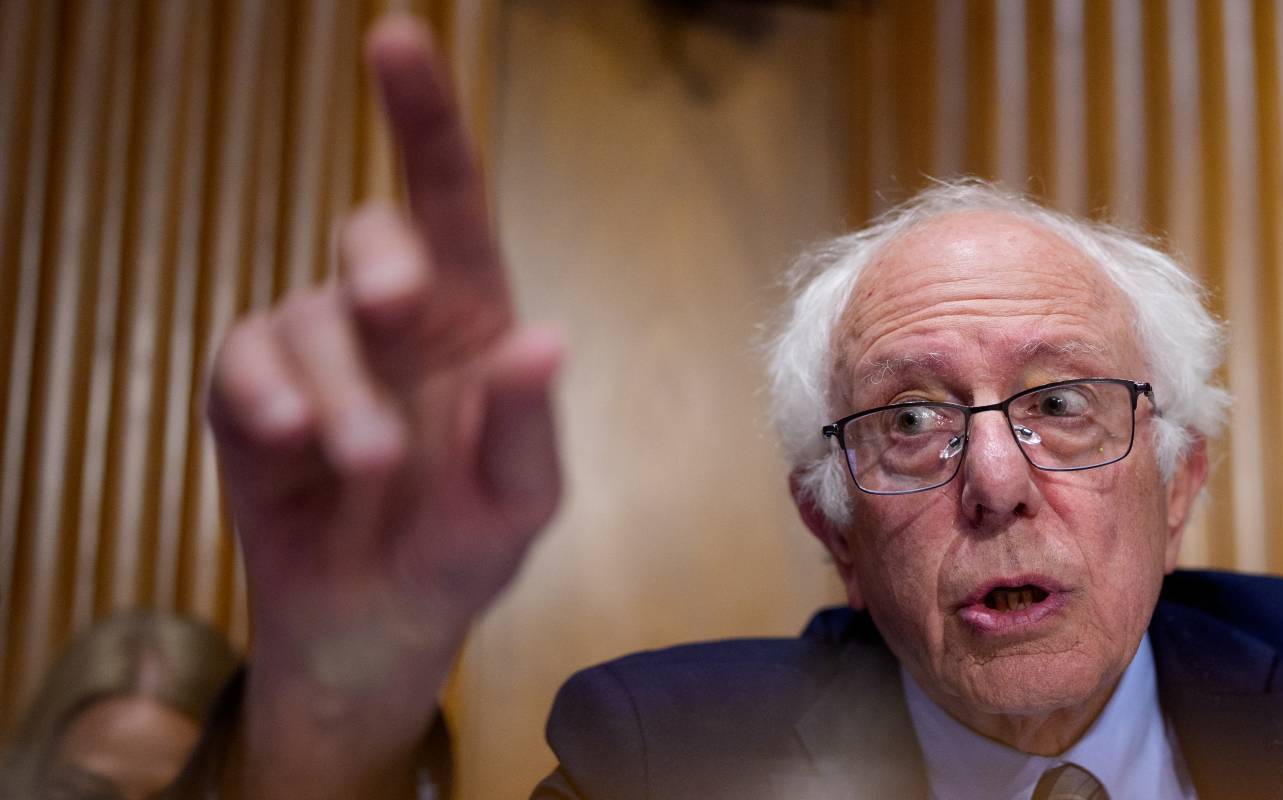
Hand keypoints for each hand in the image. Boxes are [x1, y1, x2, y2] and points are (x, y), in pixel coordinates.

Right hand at [204, 16, 559, 796]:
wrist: (375, 626)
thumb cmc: (463, 550)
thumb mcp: (520, 502)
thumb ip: (528, 424)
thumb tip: (542, 338)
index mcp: (473, 319)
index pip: (450, 200)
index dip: (423, 117)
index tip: (394, 37)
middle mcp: (392, 318)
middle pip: (373, 235)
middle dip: (382, 266)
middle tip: (399, 312)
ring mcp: (318, 350)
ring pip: (309, 317)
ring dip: (337, 388)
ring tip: (367, 461)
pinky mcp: (248, 392)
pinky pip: (243, 360)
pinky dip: (267, 395)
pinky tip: (286, 439)